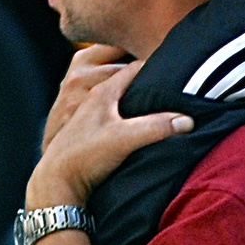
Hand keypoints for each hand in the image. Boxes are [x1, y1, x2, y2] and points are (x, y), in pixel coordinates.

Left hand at [26, 61, 191, 207]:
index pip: (136, 66)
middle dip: (145, 70)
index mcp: (103, 91)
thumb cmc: (84, 157)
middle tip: (170, 72)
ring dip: (134, 85)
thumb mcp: (125, 139)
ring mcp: (90, 110)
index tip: (177, 63)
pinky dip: (126, 101)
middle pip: (124, 72)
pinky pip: (111, 104)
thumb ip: (157, 126)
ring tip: (157, 89)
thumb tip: (187, 119)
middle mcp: (95, 96)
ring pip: (117, 88)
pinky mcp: (88, 126)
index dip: (156, 62)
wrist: (56, 182)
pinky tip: (135, 112)